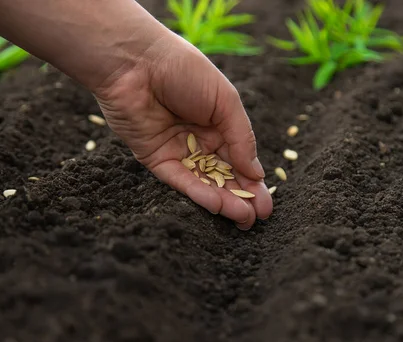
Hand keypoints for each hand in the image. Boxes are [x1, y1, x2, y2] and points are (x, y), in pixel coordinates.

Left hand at [93, 31, 272, 229]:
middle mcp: (199, 140)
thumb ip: (241, 137)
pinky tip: (217, 205)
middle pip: (223, 176)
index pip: (240, 159)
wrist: (136, 61)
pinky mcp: (155, 159)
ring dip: (223, 201)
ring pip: (203, 182)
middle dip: (241, 198)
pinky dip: (198, 192)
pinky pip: (179, 180)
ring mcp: (177, 151)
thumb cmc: (184, 71)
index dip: (253, 182)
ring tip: (243, 220)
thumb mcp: (225, 101)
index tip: (267, 204)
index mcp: (219, 124)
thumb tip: (257, 173)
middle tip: (257, 219)